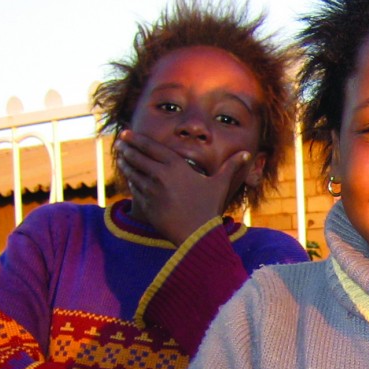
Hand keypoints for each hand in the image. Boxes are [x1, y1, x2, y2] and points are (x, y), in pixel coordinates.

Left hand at [116, 128, 250, 244]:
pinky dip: (131, 182)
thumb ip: (230, 167)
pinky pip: (135, 190)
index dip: (137, 139)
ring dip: (126, 163)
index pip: (151, 147)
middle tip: (120, 142)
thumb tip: (248, 154)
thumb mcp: (220, 185)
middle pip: (138, 157)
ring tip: (121, 157)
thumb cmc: (209, 208)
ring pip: (133, 173)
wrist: (197, 234)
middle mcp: (160, 176)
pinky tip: (129, 178)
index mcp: (176, 166)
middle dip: (127, 148)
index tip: (127, 133)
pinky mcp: (147, 205)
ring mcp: (151, 191)